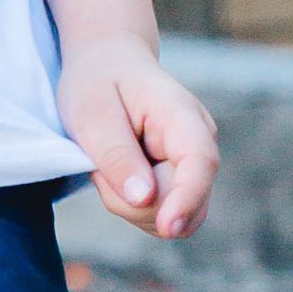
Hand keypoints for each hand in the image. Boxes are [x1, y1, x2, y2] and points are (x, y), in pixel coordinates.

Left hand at [56, 33, 217, 239]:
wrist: (107, 63)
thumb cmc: (96, 82)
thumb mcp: (91, 114)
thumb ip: (117, 155)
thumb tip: (143, 200)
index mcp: (181, 115)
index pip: (201, 163)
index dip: (188, 199)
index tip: (167, 227)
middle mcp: (199, 142)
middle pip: (182, 201)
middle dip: (132, 201)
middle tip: (97, 166)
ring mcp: (192, 164)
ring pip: (169, 214)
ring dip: (128, 203)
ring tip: (107, 163)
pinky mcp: (180, 180)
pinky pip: (159, 213)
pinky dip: (130, 203)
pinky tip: (118, 172)